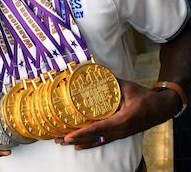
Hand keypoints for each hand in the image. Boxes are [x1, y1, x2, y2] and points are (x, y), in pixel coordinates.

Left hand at [54, 78, 178, 149]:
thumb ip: (112, 81)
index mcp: (121, 120)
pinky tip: (79, 146)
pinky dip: (89, 144)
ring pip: (97, 141)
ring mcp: (119, 134)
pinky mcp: (119, 134)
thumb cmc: (144, 98)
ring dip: (79, 142)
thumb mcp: (129, 87)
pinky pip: (102, 141)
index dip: (82, 133)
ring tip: (63, 143)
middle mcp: (119, 130)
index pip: (98, 128)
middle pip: (94, 138)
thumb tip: (96, 72)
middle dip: (75, 139)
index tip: (69, 136)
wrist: (160, 109)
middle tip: (58, 140)